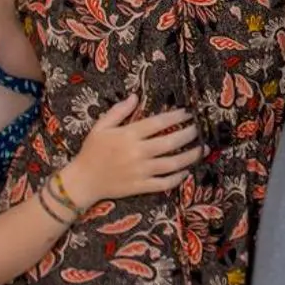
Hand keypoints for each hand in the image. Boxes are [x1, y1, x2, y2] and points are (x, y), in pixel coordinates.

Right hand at [60, 95, 202, 207]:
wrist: (83, 181)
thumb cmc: (91, 151)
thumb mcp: (100, 127)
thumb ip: (118, 111)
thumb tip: (135, 97)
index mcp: (128, 135)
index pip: (158, 123)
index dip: (176, 116)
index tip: (188, 112)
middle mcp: (137, 153)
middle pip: (170, 142)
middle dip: (188, 134)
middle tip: (198, 129)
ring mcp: (141, 171)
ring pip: (172, 164)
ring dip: (190, 156)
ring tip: (201, 149)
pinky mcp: (141, 186)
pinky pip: (164, 183)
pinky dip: (177, 178)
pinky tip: (186, 171)